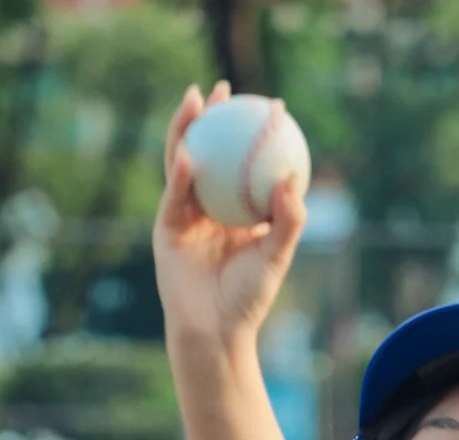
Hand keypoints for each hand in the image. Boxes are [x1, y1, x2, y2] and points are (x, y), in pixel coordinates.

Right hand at [152, 83, 306, 350]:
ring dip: (186, 130)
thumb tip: (292, 179)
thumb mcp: (276, 255)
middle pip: (209, 151)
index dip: (251, 133)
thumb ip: (288, 219)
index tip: (268, 106)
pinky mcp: (166, 228)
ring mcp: (185, 214)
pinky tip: (189, 153)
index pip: (243, 161)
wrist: (216, 330)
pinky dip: (181, 174)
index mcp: (236, 210)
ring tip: (196, 101)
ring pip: (184, 162)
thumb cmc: (249, 297)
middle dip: (212, 117)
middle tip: (224, 89)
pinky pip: (175, 195)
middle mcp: (209, 206)